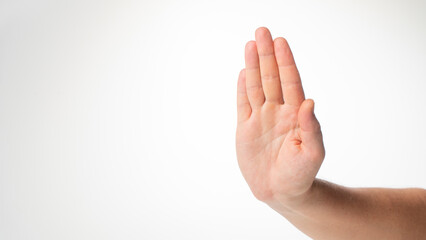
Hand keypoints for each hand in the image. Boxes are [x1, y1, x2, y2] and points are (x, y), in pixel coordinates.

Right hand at [236, 27, 324, 203]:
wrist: (280, 192)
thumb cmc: (301, 174)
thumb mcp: (313, 154)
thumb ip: (312, 128)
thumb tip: (309, 102)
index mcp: (296, 114)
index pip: (290, 82)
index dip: (285, 62)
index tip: (281, 42)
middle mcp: (278, 111)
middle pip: (271, 78)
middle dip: (267, 55)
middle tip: (262, 31)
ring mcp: (261, 118)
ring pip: (256, 86)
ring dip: (253, 65)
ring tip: (251, 44)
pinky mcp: (246, 128)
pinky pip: (243, 103)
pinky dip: (242, 87)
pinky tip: (243, 71)